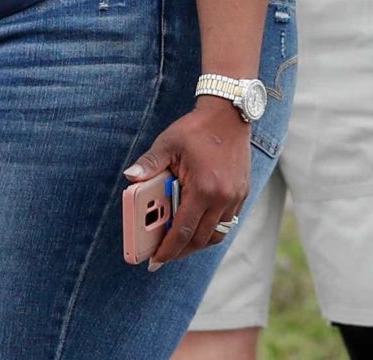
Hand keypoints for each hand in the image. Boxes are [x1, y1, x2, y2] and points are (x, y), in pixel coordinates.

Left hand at [123, 102, 252, 269]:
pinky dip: (211, 229)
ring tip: (180, 243)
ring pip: (217, 234)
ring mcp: (235, 196)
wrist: (229, 113)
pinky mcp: (242, 193)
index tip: (155, 260)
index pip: (182, 231)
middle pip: (200, 239)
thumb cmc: (196, 128)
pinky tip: (198, 225)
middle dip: (180, 251)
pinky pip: (227, 222)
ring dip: (198, 242)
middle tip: (164, 255)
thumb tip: (130, 177)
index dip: (167, 250)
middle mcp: (222, 197)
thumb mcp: (168, 143)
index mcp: (203, 188)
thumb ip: (149, 164)